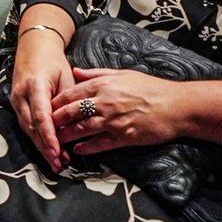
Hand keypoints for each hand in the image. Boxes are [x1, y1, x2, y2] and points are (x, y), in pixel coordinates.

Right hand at [10, 27, 75, 171]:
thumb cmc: (54, 61)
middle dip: (45, 147)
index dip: (49, 136)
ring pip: (27, 128)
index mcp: (35, 85)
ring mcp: (15, 99)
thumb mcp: (65, 78)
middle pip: (32, 126)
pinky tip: (49, 149)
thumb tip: (73, 126)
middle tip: (59, 164)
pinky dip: (38, 137)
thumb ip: (67, 102)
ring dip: (41, 146)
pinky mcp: (16, 103)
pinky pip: (26, 123)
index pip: (41, 115)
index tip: (58, 151)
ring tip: (56, 162)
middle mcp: (21, 94)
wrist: (34, 46)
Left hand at [50, 68, 186, 157]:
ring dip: (66, 135)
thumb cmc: (151, 87)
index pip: (71, 93)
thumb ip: (96, 73)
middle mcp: (104, 102)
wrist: (177, 106)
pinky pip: (100, 144)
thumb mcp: (122, 74)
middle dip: (55, 120)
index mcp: (103, 85)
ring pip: (82, 129)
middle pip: (71, 112)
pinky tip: (77, 150)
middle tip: (44, 126)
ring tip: (55, 140)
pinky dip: (86, 147)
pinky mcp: (124, 137)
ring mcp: (113, 120)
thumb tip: (75, 71)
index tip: (45, 107)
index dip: (55, 102)